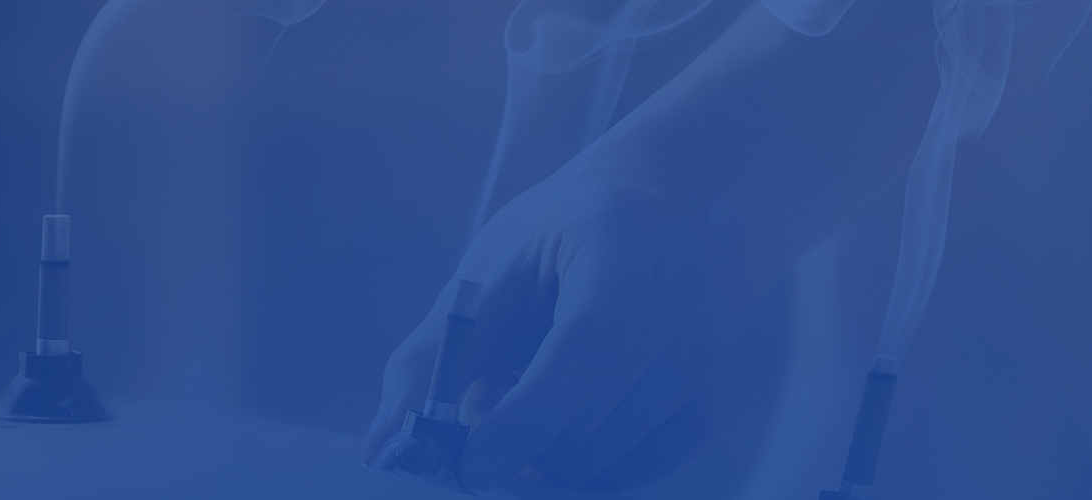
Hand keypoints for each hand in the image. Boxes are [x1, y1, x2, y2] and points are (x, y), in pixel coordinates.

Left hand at [363, 174, 730, 492]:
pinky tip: (562, 413)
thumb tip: (384, 444)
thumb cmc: (554, 243)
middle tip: (484, 396)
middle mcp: (687, 298)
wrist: (646, 217)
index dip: (529, 414)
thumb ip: (432, 353)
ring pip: (603, 457)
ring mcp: (707, 356)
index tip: (472, 461)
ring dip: (540, 450)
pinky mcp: (707, 405)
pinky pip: (626, 473)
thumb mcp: (489, 274)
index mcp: (625, 239)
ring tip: (528, 388)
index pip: (591, 344)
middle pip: (593, 417)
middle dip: (516, 437)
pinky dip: (575, 463)